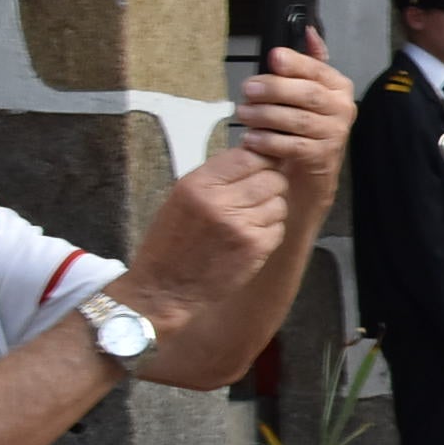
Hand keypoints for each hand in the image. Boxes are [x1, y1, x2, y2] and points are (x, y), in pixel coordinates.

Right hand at [114, 149, 291, 339]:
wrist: (163, 288)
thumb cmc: (171, 241)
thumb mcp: (183, 197)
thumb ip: (218, 177)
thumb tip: (256, 155)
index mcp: (198, 184)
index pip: (249, 156)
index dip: (261, 160)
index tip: (260, 167)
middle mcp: (220, 202)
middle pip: (272, 178)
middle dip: (270, 185)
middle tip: (257, 197)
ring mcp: (241, 226)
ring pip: (280, 203)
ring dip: (271, 209)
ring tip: (248, 220)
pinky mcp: (255, 248)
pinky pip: (279, 227)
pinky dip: (270, 231)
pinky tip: (249, 239)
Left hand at [236, 39, 355, 199]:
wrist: (311, 172)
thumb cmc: (304, 126)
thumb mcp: (307, 90)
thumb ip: (308, 63)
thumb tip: (308, 30)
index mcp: (338, 86)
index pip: (318, 70)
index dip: (296, 63)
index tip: (274, 58)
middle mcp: (342, 108)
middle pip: (307, 94)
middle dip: (274, 89)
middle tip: (246, 90)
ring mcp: (335, 133)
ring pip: (298, 119)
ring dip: (266, 115)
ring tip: (243, 113)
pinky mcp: (322, 156)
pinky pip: (293, 145)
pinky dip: (269, 140)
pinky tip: (250, 137)